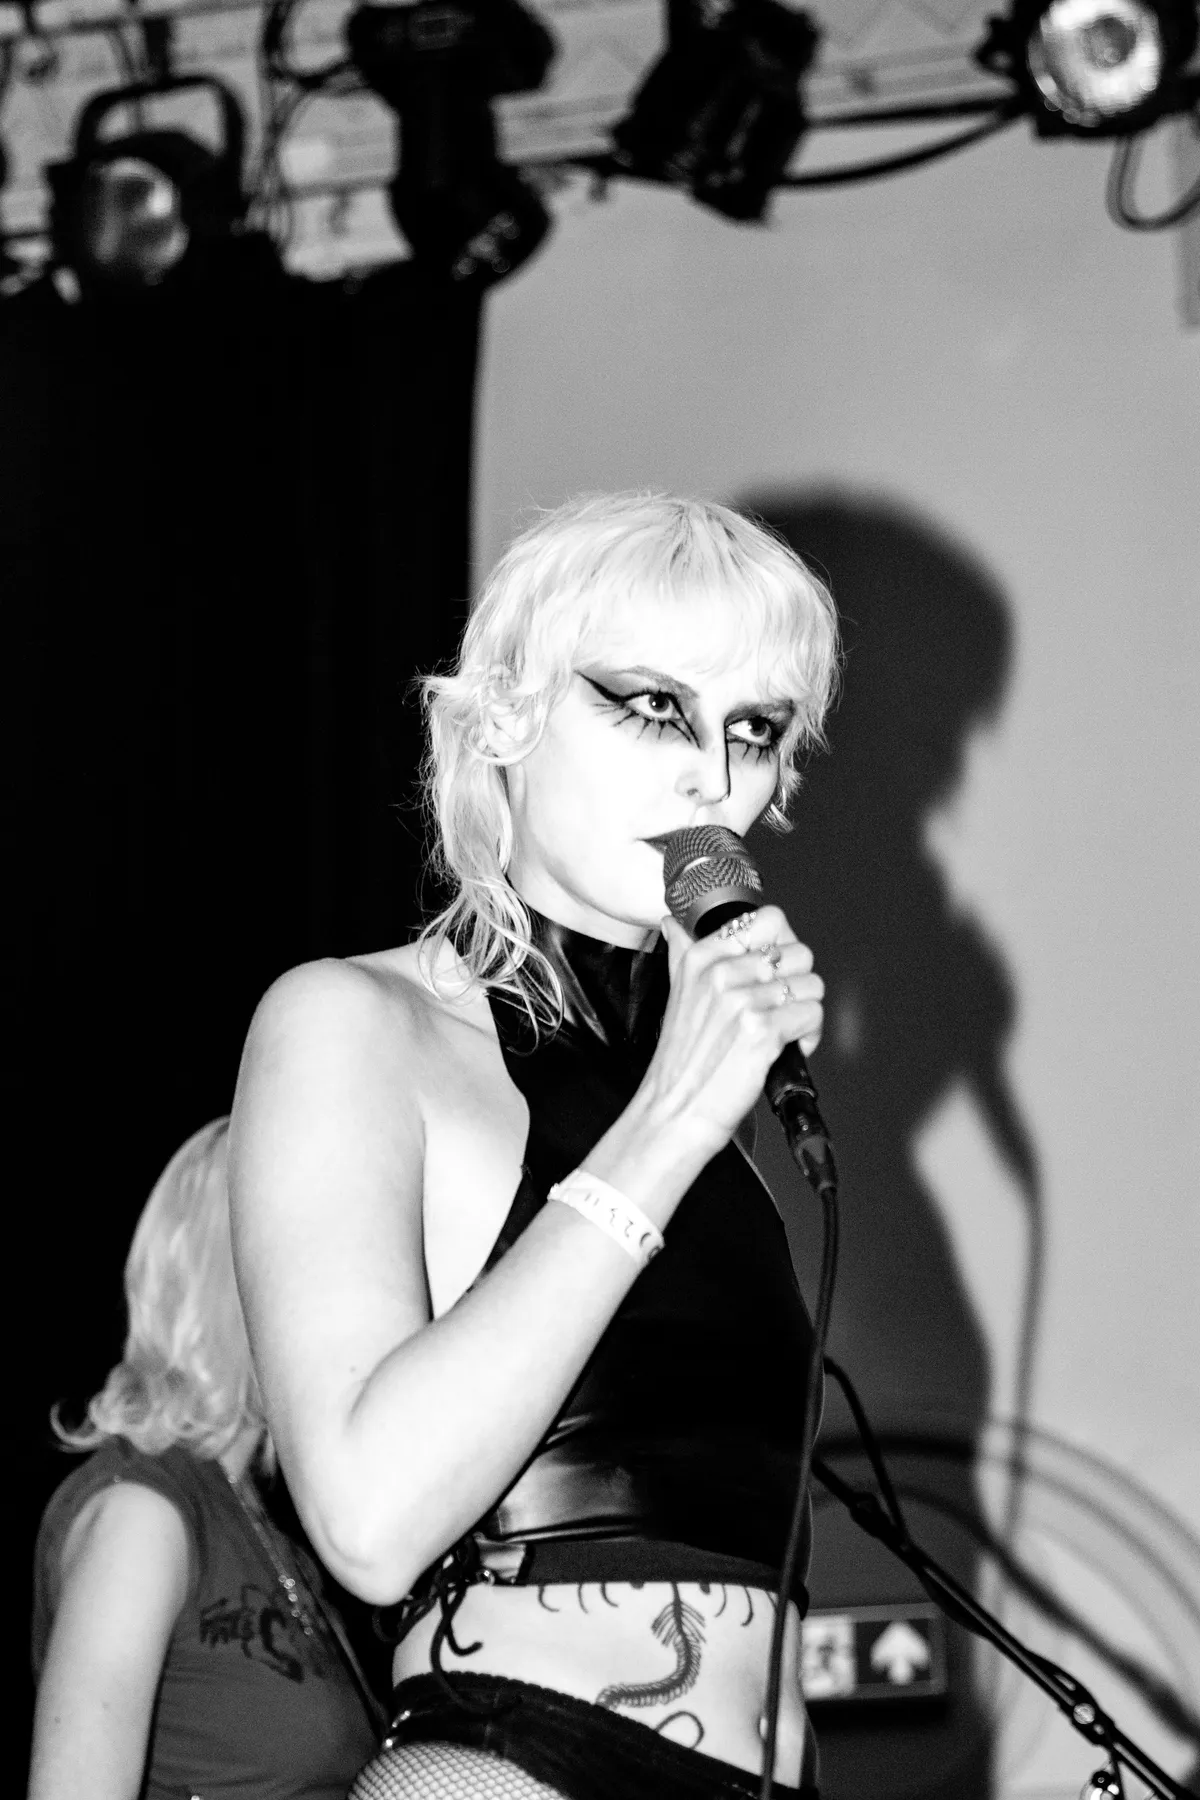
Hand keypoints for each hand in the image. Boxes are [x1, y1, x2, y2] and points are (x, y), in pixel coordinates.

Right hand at [636, 905, 824, 1153]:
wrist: (674, 1112)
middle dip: (799, 983)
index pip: (768, 920)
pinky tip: (786, 1048)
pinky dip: (809, 1036)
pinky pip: (813, 1015)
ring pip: (812, 985)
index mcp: (701, 957)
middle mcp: (721, 973)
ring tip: (784, 1031)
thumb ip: (681, 954)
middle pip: (799, 952)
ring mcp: (742, 1001)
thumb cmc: (680, 1062)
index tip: (775, 971)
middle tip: (780, 1008)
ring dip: (806, 1011)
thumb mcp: (676, 995)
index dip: (783, 946)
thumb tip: (673, 925)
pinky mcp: (763, 1031)